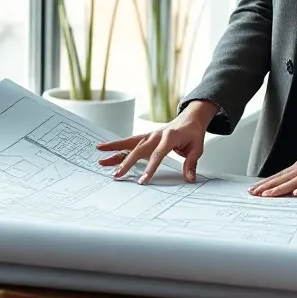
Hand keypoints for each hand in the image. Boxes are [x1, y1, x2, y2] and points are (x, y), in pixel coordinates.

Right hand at [95, 100, 217, 184]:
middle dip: (127, 163)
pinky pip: (129, 141)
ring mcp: (149, 135)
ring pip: (129, 143)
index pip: (158, 154)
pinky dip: (116, 145)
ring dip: (114, 149)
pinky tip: (104, 148)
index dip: (150, 168)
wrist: (191, 117)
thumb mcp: (197, 147)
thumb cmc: (193, 132)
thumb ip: (191, 163)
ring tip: (100, 156)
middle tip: (117, 175)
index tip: (143, 180)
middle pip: (139, 149)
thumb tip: (190, 178)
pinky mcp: (145, 137)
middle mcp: (156, 135)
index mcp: (169, 137)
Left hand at [247, 137, 296, 196]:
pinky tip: (296, 193)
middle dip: (266, 187)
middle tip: (253, 193)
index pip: (278, 176)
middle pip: (281, 179)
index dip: (265, 183)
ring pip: (292, 181)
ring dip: (280, 188)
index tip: (254, 189)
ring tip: (268, 195)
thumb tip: (290, 186)